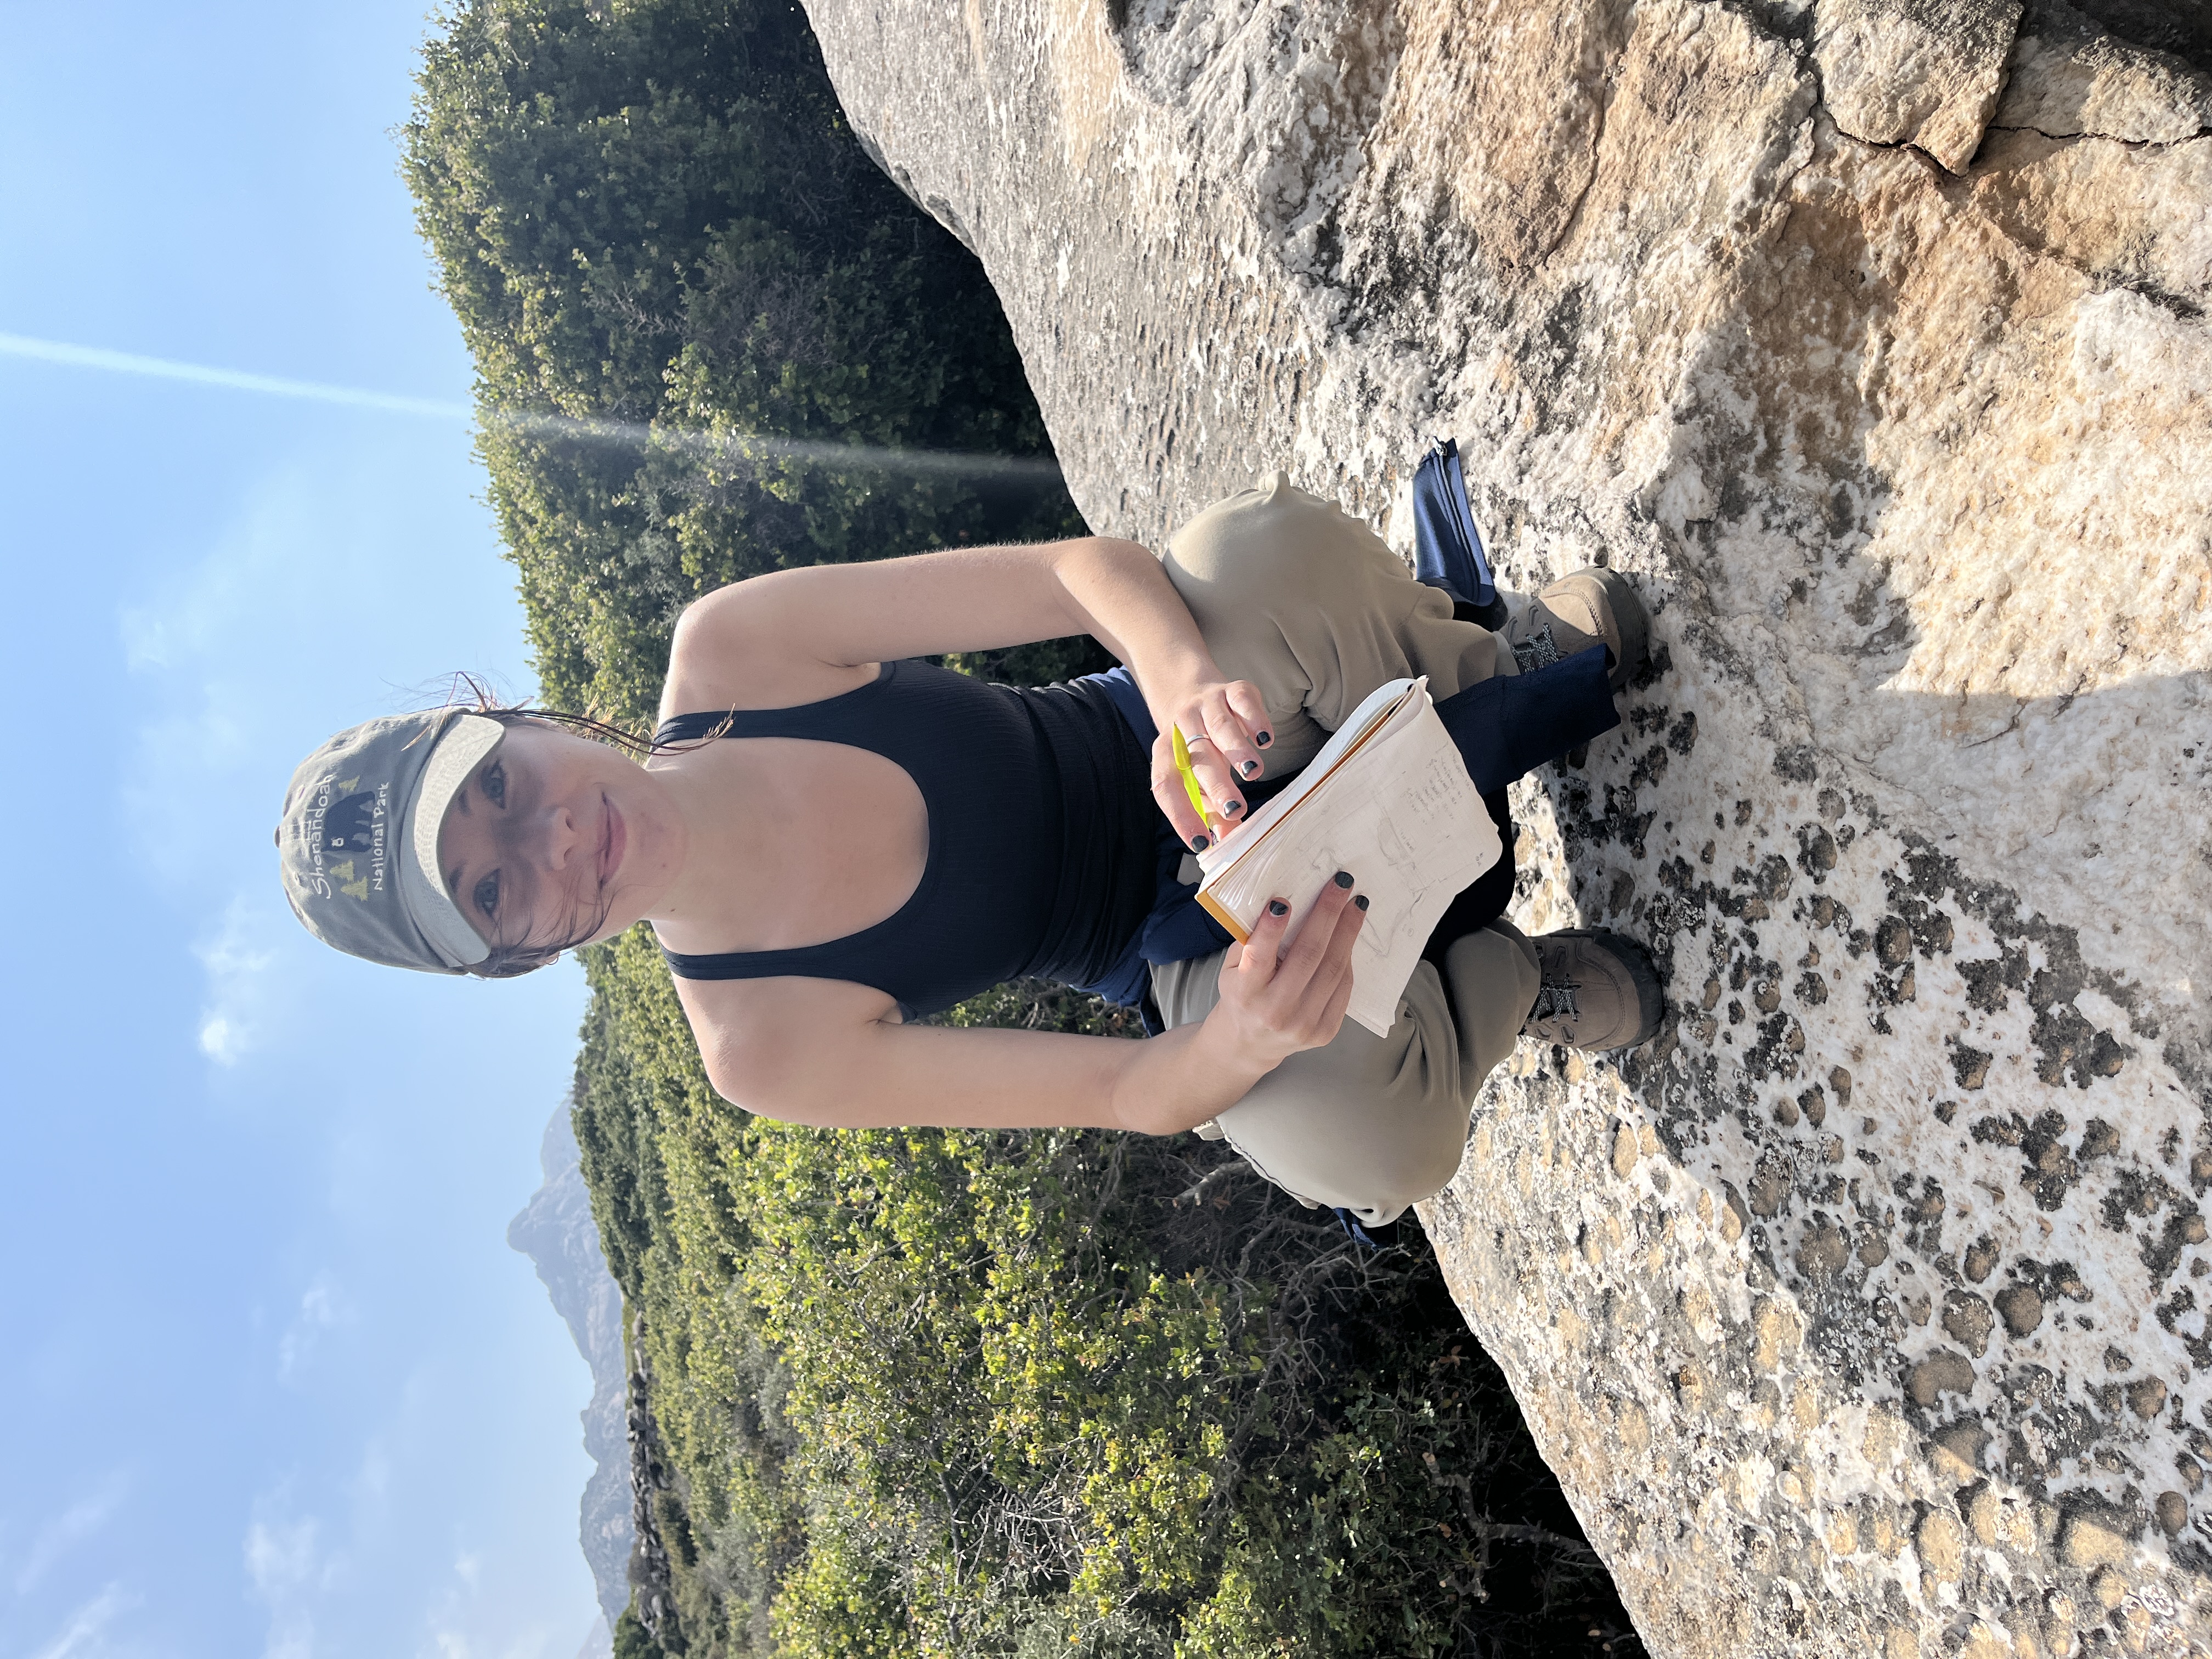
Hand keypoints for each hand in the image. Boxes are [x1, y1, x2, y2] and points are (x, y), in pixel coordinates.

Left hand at [1148, 676, 1272, 850]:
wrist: (1185, 688)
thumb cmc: (1196, 745)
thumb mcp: (1197, 775)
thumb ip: (1211, 808)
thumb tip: (1227, 841)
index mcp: (1167, 754)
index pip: (1167, 787)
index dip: (1181, 816)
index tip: (1201, 843)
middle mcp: (1182, 728)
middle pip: (1197, 759)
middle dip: (1216, 785)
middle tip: (1235, 809)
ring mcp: (1206, 706)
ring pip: (1219, 727)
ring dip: (1236, 750)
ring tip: (1253, 772)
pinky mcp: (1231, 690)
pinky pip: (1240, 700)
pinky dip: (1254, 718)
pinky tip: (1264, 739)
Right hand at [1206, 871, 1366, 1069]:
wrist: (1249, 1043)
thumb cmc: (1242, 994)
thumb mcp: (1233, 967)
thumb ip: (1252, 939)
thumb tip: (1283, 900)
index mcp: (1245, 992)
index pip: (1259, 957)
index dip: (1271, 930)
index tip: (1283, 902)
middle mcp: (1274, 1011)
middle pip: (1308, 956)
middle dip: (1327, 915)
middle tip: (1342, 884)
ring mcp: (1302, 1024)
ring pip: (1332, 969)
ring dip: (1347, 931)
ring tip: (1355, 905)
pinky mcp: (1324, 1032)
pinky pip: (1343, 987)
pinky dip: (1346, 958)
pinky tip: (1348, 937)